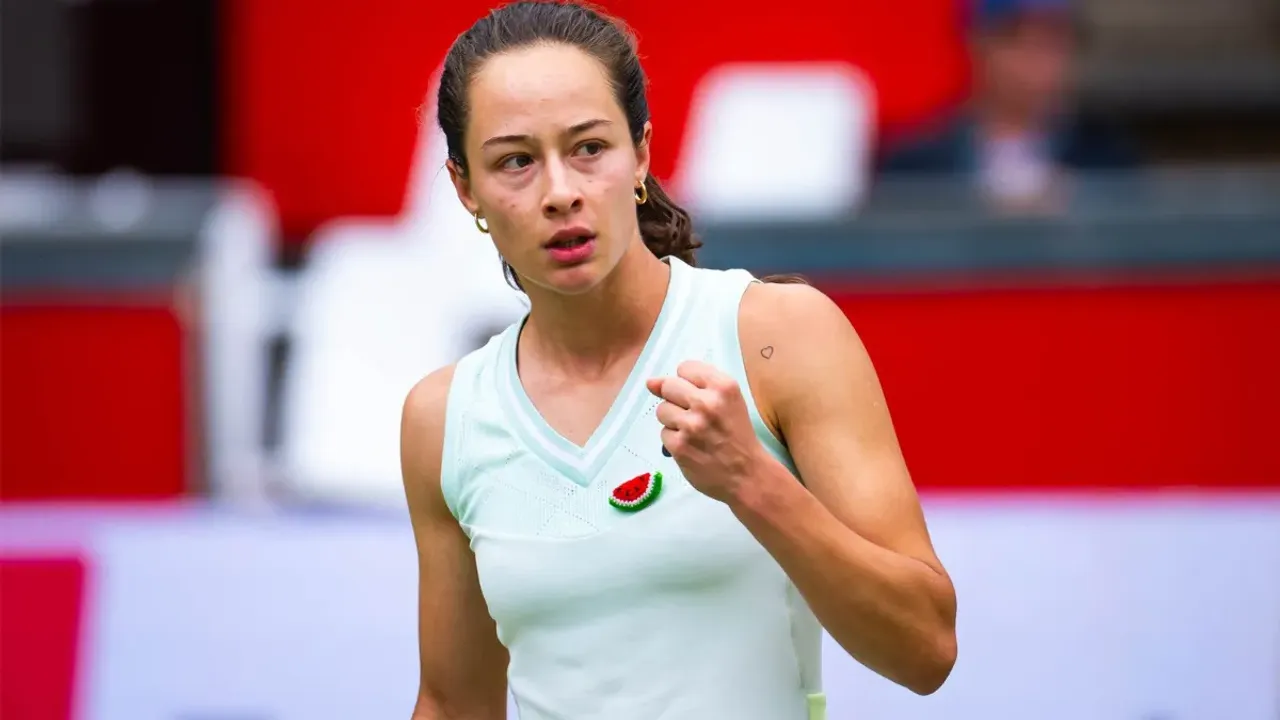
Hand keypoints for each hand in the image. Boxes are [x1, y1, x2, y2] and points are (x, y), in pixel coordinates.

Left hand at [645, 360, 766, 502]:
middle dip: (676, 399)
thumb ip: (694, 385)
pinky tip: (691, 446)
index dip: (687, 382)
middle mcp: (707, 403)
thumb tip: (651, 382)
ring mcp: (691, 425)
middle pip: (669, 386)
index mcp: (724, 387)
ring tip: (693, 432)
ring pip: (662, 410)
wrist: (747, 475)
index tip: (698, 395)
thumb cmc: (737, 435)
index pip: (685, 368)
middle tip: (693, 415)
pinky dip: (674, 440)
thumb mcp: (728, 402)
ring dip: (673, 420)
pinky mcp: (679, 446)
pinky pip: (663, 433)